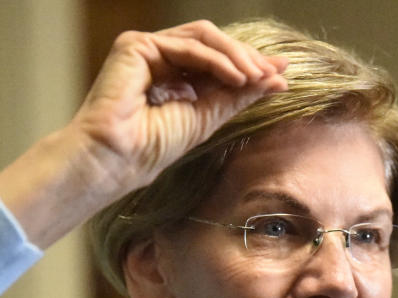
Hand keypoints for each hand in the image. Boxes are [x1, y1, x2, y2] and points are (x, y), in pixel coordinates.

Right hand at [75, 20, 287, 189]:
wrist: (117, 160)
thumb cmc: (150, 149)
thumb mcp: (206, 119)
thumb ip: (236, 96)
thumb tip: (276, 79)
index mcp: (173, 79)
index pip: (217, 62)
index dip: (249, 66)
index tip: (280, 77)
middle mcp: (159, 60)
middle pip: (213, 44)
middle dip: (247, 58)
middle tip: (274, 74)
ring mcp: (146, 50)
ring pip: (203, 38)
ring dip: (237, 56)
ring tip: (258, 76)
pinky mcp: (136, 45)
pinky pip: (188, 45)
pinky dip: (217, 60)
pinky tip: (238, 77)